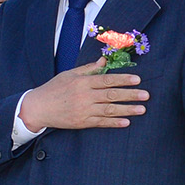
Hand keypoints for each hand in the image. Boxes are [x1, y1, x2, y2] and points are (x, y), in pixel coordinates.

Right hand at [16, 60, 148, 131]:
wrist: (37, 108)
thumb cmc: (53, 89)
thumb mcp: (69, 74)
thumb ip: (88, 69)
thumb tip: (104, 61)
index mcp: (81, 82)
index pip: (106, 80)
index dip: (123, 79)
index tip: (137, 80)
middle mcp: (84, 96)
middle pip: (111, 95)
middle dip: (130, 95)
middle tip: (146, 95)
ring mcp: (83, 110)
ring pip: (109, 110)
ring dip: (127, 110)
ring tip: (142, 109)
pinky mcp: (82, 122)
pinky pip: (101, 122)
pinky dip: (114, 123)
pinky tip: (126, 122)